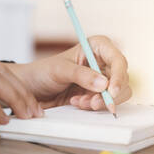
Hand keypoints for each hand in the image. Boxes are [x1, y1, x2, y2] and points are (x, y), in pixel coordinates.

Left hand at [9, 35, 131, 109]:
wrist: (32, 89)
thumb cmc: (43, 71)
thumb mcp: (60, 70)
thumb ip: (82, 75)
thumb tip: (104, 84)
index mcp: (97, 47)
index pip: (118, 60)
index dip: (118, 76)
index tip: (111, 91)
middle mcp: (103, 62)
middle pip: (122, 79)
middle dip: (108, 94)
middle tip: (93, 103)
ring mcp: (101, 79)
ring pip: (116, 94)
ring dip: (100, 101)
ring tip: (79, 102)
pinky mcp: (97, 94)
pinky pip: (105, 102)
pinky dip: (93, 106)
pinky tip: (77, 102)